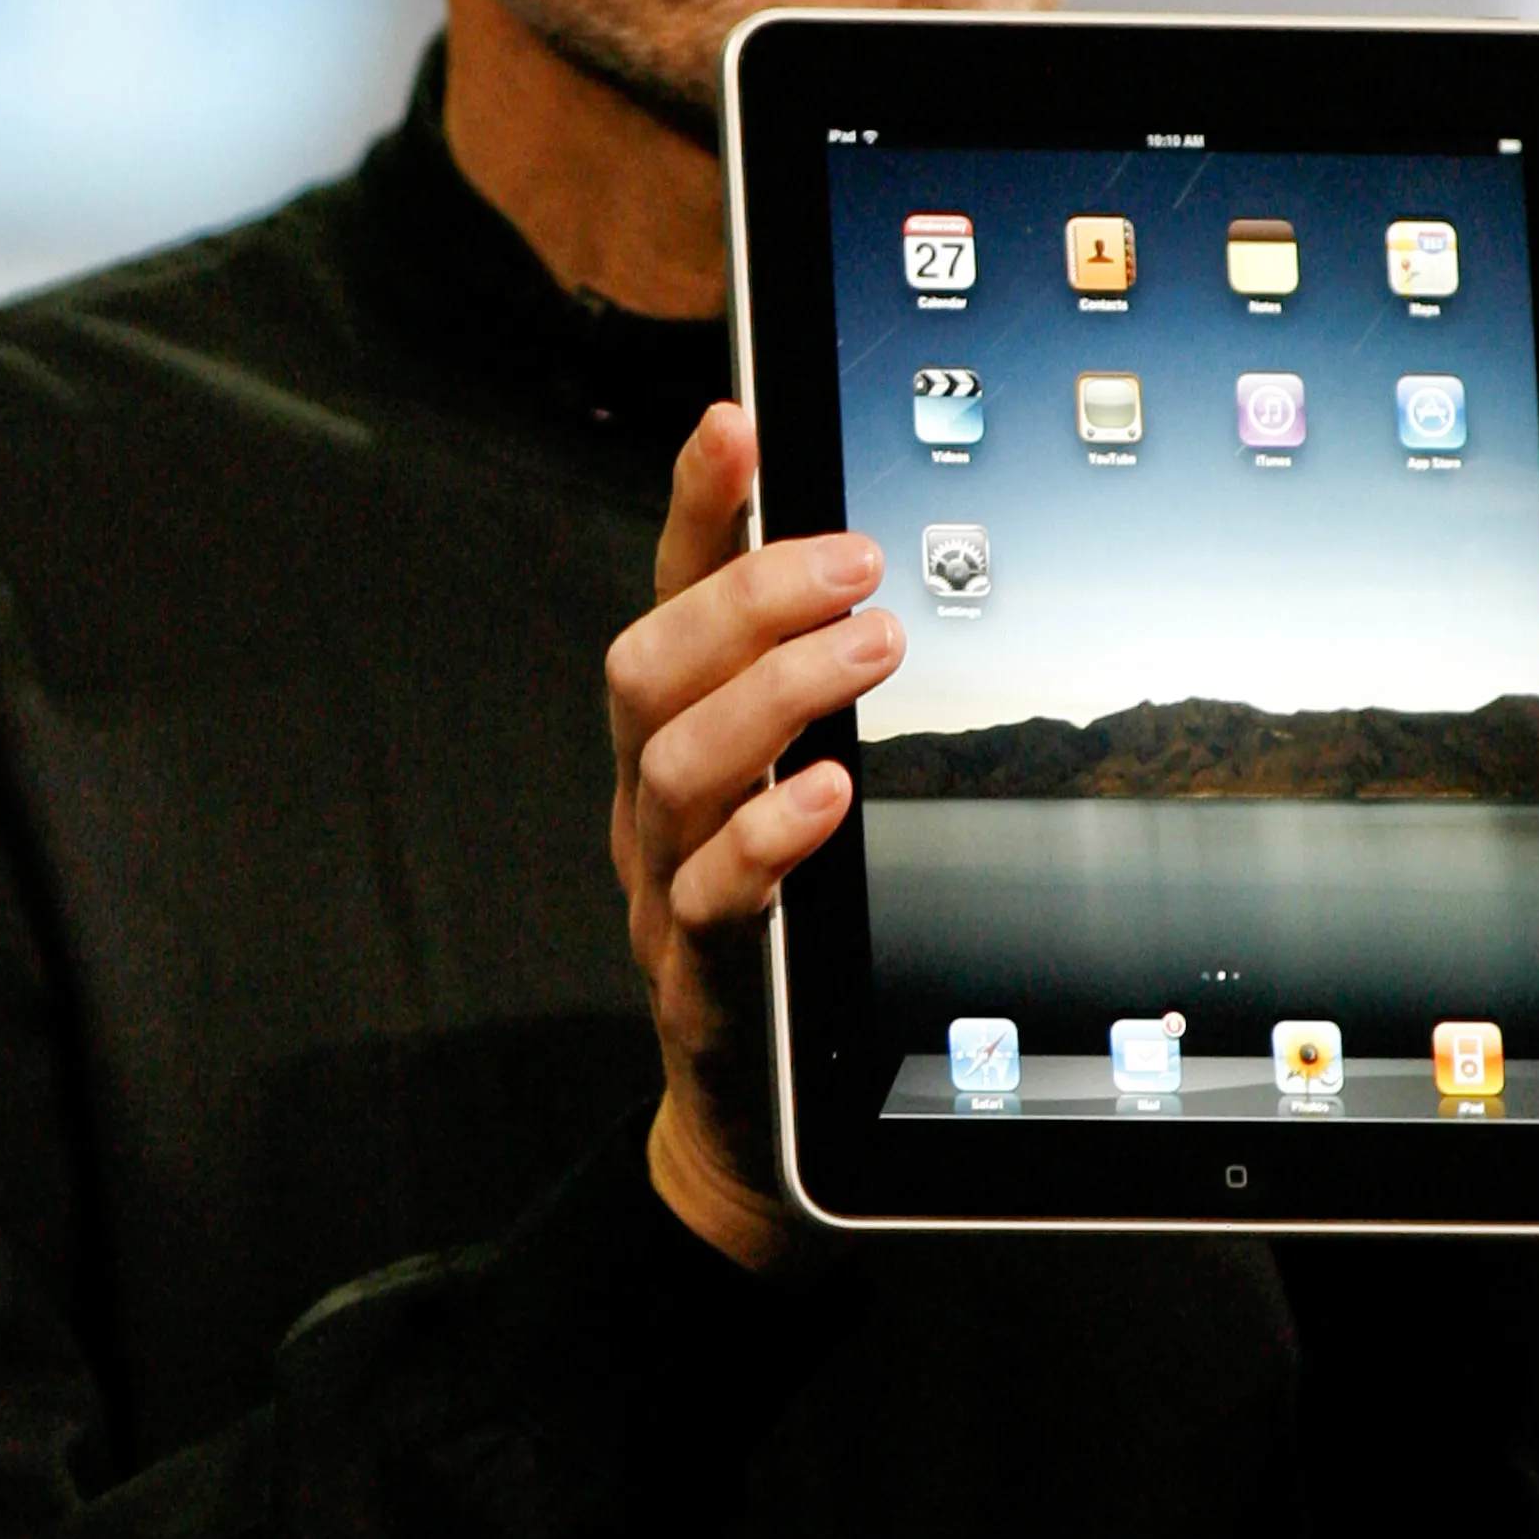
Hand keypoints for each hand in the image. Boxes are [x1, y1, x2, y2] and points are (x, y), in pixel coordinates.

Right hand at [607, 401, 904, 1267]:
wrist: (761, 1119)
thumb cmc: (791, 922)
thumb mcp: (802, 786)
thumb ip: (823, 687)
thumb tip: (890, 559)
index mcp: (680, 732)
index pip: (670, 590)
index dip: (698, 504)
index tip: (738, 420)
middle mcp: (653, 797)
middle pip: (649, 665)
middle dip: (747, 597)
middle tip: (855, 563)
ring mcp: (662, 886)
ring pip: (674, 765)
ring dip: (775, 693)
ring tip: (872, 647)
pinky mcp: (697, 980)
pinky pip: (707, 898)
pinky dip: (764, 839)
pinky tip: (826, 800)